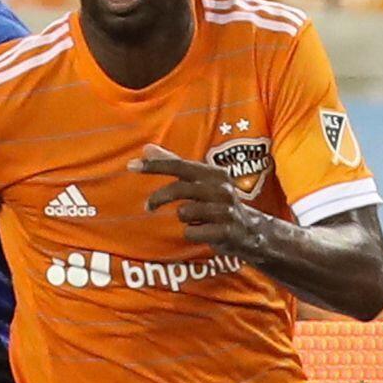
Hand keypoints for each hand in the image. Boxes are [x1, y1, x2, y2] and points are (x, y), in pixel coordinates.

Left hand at [128, 144, 264, 256]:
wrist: (252, 231)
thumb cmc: (218, 203)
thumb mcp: (200, 181)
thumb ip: (174, 164)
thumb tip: (147, 148)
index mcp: (213, 173)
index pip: (179, 165)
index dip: (154, 165)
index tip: (131, 166)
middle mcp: (221, 188)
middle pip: (179, 189)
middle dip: (158, 198)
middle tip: (148, 207)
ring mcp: (225, 210)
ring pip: (184, 212)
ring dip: (184, 218)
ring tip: (196, 219)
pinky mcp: (226, 231)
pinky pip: (192, 232)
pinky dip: (192, 233)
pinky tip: (203, 232)